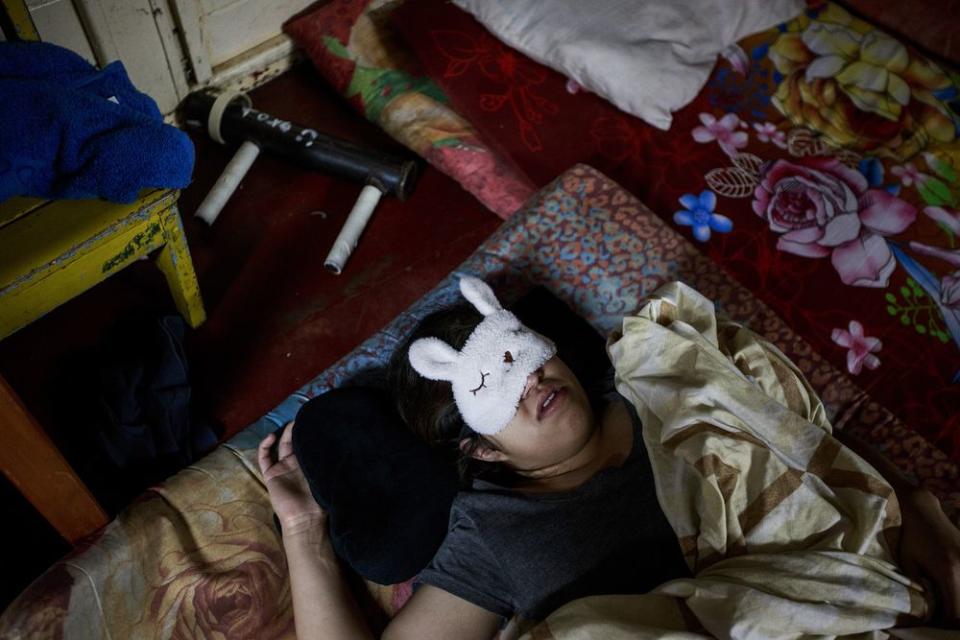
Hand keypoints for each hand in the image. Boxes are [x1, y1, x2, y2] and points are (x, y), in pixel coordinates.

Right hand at [258, 422, 325, 535]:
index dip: (310, 433)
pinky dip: (265, 446)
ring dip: (283, 433)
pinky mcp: (271, 474)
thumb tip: (340, 445)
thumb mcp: (324, 477)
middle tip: (303, 415)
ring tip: (290, 422)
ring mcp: (282, 468)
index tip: (316, 419)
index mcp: (309, 465)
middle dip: (297, 429)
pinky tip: (272, 437)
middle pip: (294, 442)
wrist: (304, 517)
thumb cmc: (318, 500)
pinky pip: (264, 457)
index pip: (308, 444)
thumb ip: (326, 462)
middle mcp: (296, 464)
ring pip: (280, 446)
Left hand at [898, 489, 959, 626]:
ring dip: (958, 602)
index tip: (934, 623)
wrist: (925, 511)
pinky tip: (951, 589)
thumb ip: (916, 586)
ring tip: (945, 602)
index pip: (956, 611)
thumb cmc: (912, 536)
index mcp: (948, 572)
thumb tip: (923, 607)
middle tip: (940, 616)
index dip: (946, 623)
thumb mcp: (908, 562)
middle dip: (953, 616)